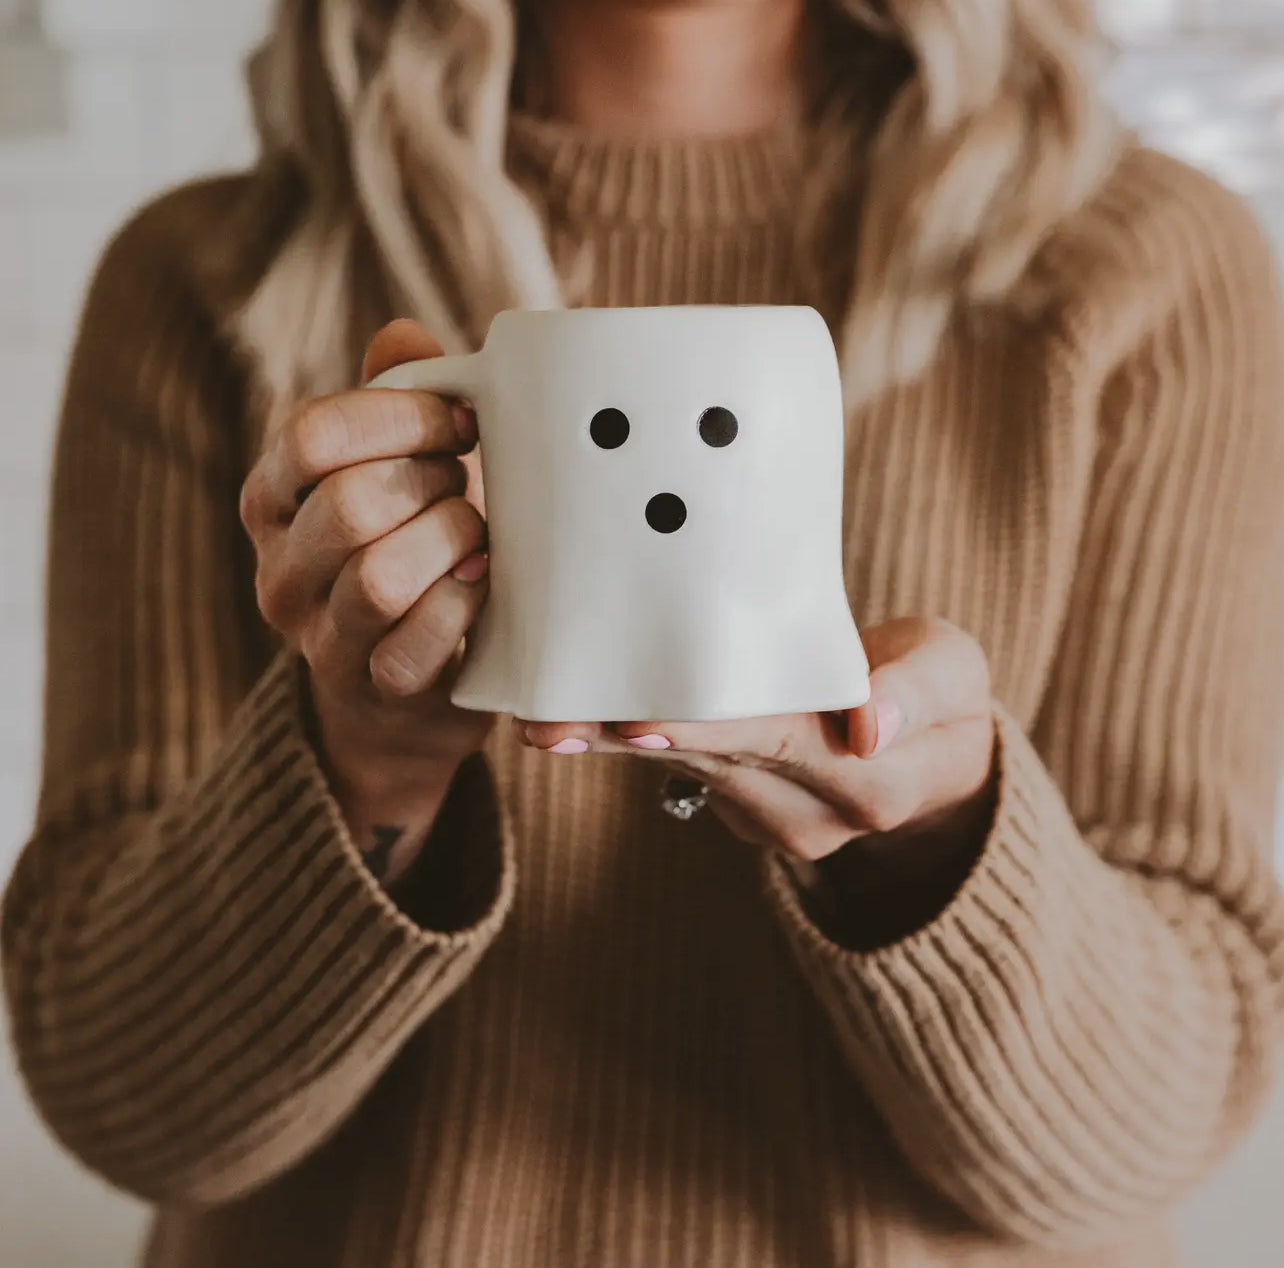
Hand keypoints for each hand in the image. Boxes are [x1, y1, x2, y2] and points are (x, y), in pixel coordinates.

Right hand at [240, 319, 491, 884]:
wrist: (406, 689)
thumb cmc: (410, 552)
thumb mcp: (394, 472)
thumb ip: (393, 402)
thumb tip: (405, 335)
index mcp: (271, 501)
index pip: (313, 434)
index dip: (401, 416)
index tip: (462, 420)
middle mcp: (279, 572)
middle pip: (348, 504)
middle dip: (431, 483)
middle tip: (467, 485)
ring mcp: (319, 640)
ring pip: (378, 579)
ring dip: (448, 544)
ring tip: (477, 537)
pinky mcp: (372, 691)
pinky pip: (413, 646)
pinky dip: (460, 606)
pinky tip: (482, 585)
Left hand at [514, 617, 996, 864]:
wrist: (934, 757)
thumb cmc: (939, 696)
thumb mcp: (954, 673)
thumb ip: (918, 691)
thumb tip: (868, 722)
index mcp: (869, 781)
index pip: (778, 746)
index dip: (706, 732)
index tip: (636, 721)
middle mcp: (812, 817)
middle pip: (712, 765)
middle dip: (628, 740)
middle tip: (549, 721)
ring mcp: (772, 823)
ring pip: (685, 773)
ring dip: (614, 746)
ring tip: (543, 720)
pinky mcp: (742, 812)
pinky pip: (684, 772)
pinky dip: (638, 740)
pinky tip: (585, 714)